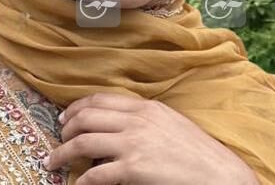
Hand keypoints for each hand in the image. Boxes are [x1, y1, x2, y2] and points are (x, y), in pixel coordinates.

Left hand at [43, 93, 259, 184]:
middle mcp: (137, 120)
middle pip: (86, 117)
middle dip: (65, 129)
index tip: (65, 117)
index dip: (76, 107)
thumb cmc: (198, 153)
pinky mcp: (134, 168)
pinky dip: (81, 180)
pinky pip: (96, 174)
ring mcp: (133, 143)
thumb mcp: (170, 123)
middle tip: (58, 139)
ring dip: (62, 153)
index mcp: (146, 107)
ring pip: (83, 142)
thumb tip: (118, 125)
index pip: (100, 99)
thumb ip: (144, 119)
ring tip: (54, 162)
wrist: (220, 175)